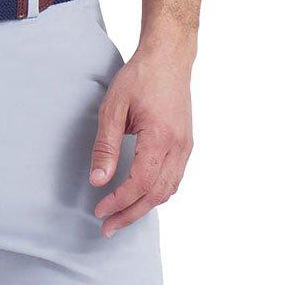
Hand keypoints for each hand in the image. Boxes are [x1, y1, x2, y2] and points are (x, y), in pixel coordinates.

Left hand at [88, 44, 193, 236]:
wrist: (168, 57)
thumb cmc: (140, 77)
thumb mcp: (113, 106)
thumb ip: (106, 145)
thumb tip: (98, 180)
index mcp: (160, 137)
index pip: (140, 182)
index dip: (119, 201)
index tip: (100, 210)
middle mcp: (179, 147)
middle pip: (157, 194)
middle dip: (131, 213)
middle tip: (107, 226)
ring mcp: (186, 147)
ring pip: (168, 190)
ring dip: (144, 207)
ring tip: (121, 216)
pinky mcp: (185, 144)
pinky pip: (174, 178)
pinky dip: (156, 192)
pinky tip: (140, 195)